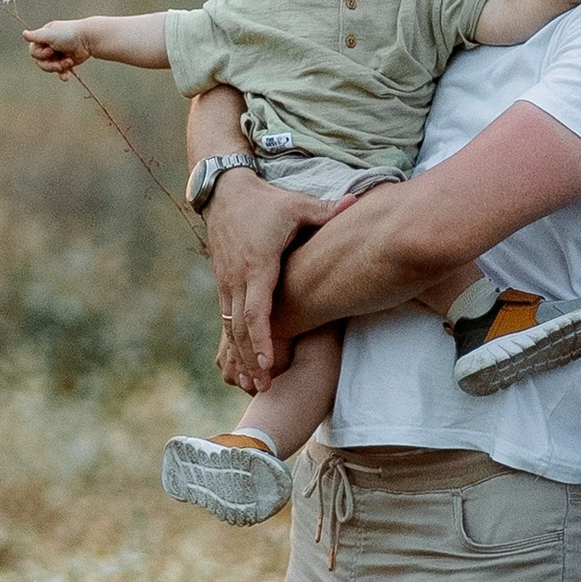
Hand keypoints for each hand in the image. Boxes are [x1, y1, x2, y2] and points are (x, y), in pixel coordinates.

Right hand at [23, 20, 90, 73]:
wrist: (89, 39)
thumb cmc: (68, 34)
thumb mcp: (50, 35)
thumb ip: (36, 36)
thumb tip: (23, 34)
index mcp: (44, 37)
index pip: (33, 51)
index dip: (40, 54)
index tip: (51, 51)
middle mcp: (49, 45)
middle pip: (40, 62)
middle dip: (49, 64)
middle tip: (60, 64)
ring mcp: (58, 54)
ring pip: (50, 67)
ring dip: (57, 68)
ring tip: (68, 64)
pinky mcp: (67, 62)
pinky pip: (60, 72)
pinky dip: (62, 74)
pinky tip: (66, 77)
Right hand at [205, 168, 329, 392]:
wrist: (226, 194)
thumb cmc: (266, 202)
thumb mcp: (295, 205)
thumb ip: (325, 211)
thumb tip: (356, 203)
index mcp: (257, 265)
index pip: (255, 310)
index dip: (263, 338)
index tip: (270, 362)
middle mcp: (237, 279)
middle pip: (240, 329)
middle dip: (251, 359)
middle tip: (264, 387)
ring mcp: (227, 283)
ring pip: (230, 329)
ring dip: (241, 357)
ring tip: (254, 385)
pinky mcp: (224, 284)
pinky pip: (226, 321)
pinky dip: (233, 345)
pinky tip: (243, 365)